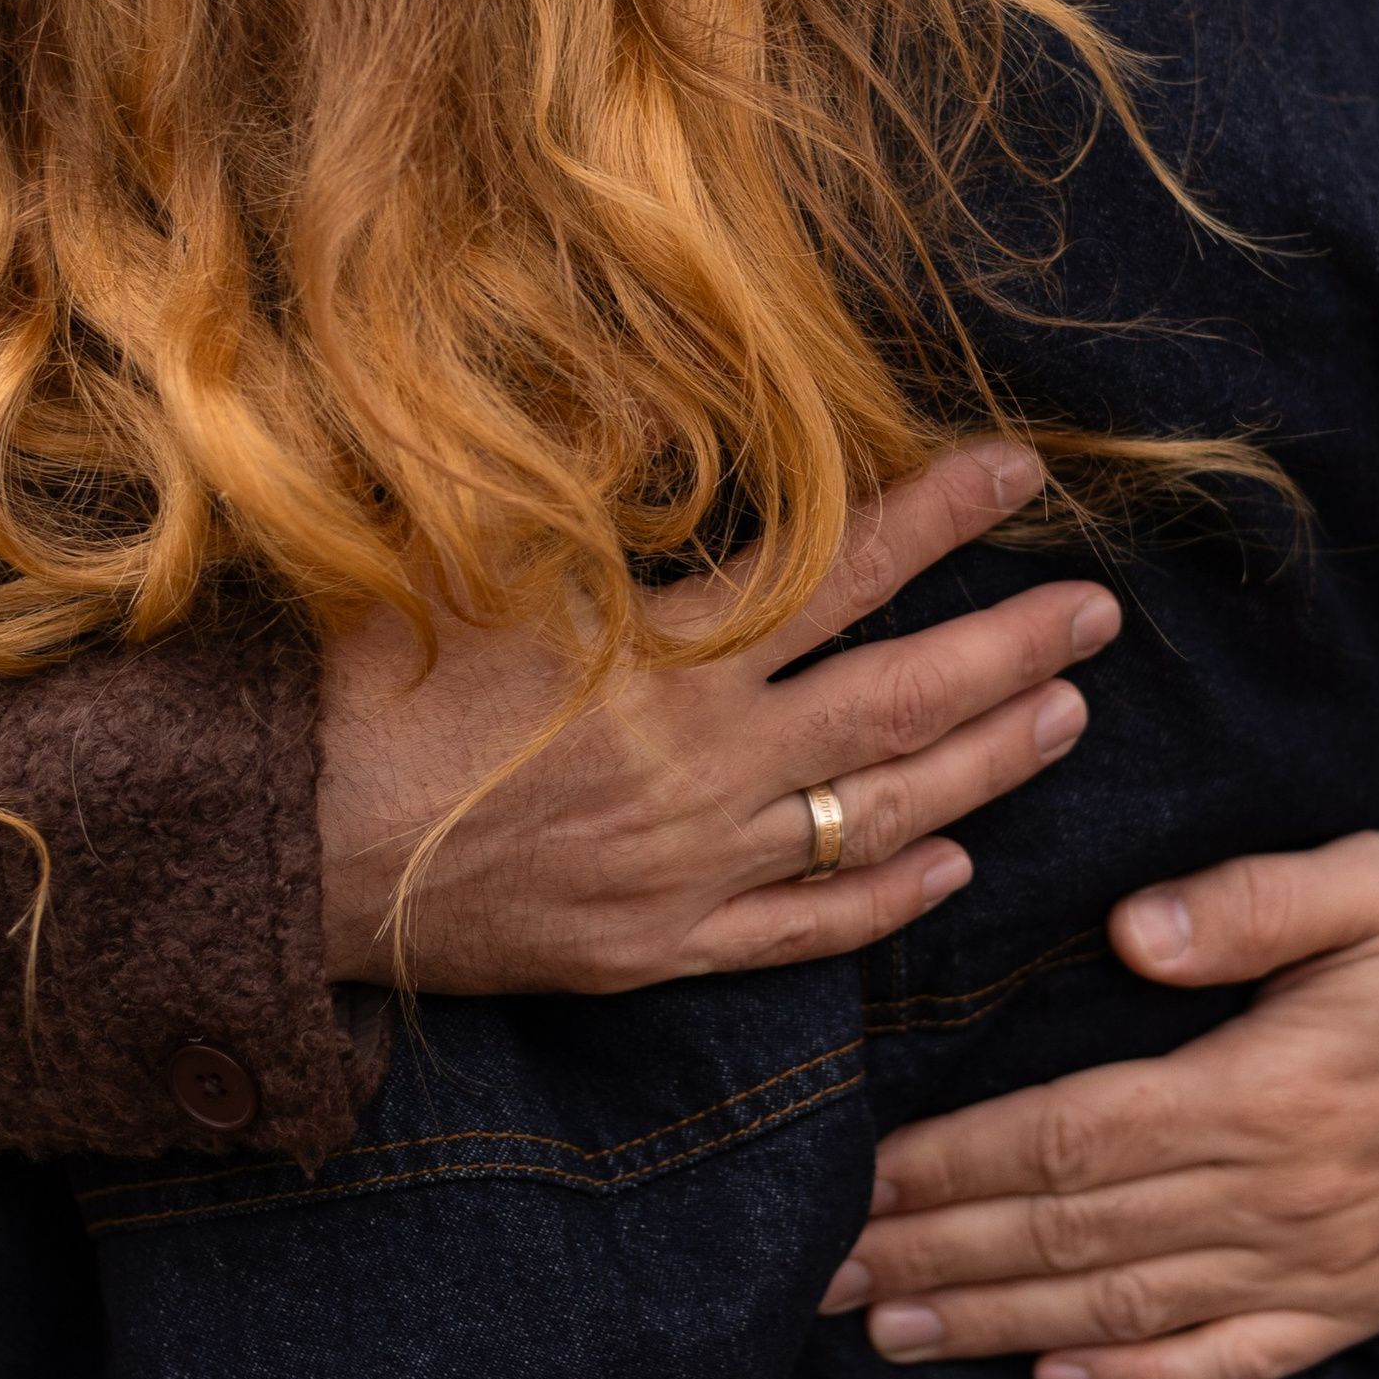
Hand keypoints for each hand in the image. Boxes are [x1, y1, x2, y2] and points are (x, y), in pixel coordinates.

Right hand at [317, 443, 1117, 992]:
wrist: (279, 853)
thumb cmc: (358, 688)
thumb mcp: (475, 560)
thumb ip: (597, 511)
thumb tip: (682, 429)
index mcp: (659, 657)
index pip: (840, 569)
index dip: (939, 515)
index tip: (1021, 472)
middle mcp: (698, 765)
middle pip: (897, 701)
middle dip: (1011, 648)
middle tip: (1098, 612)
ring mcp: (687, 869)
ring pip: (876, 816)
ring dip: (985, 764)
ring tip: (1066, 716)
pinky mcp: (656, 949)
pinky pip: (804, 930)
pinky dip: (887, 895)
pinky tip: (952, 865)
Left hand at [820, 834, 1378, 1378]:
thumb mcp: (1377, 882)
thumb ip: (1253, 901)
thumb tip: (1130, 933)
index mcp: (1270, 1093)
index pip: (1071, 1138)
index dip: (951, 1166)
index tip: (853, 1181)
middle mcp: (1282, 1199)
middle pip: (1071, 1237)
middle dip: (934, 1256)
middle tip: (816, 1278)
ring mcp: (1318, 1268)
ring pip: (1126, 1311)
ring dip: (998, 1326)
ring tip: (889, 1332)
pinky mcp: (1353, 1306)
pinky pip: (1230, 1364)